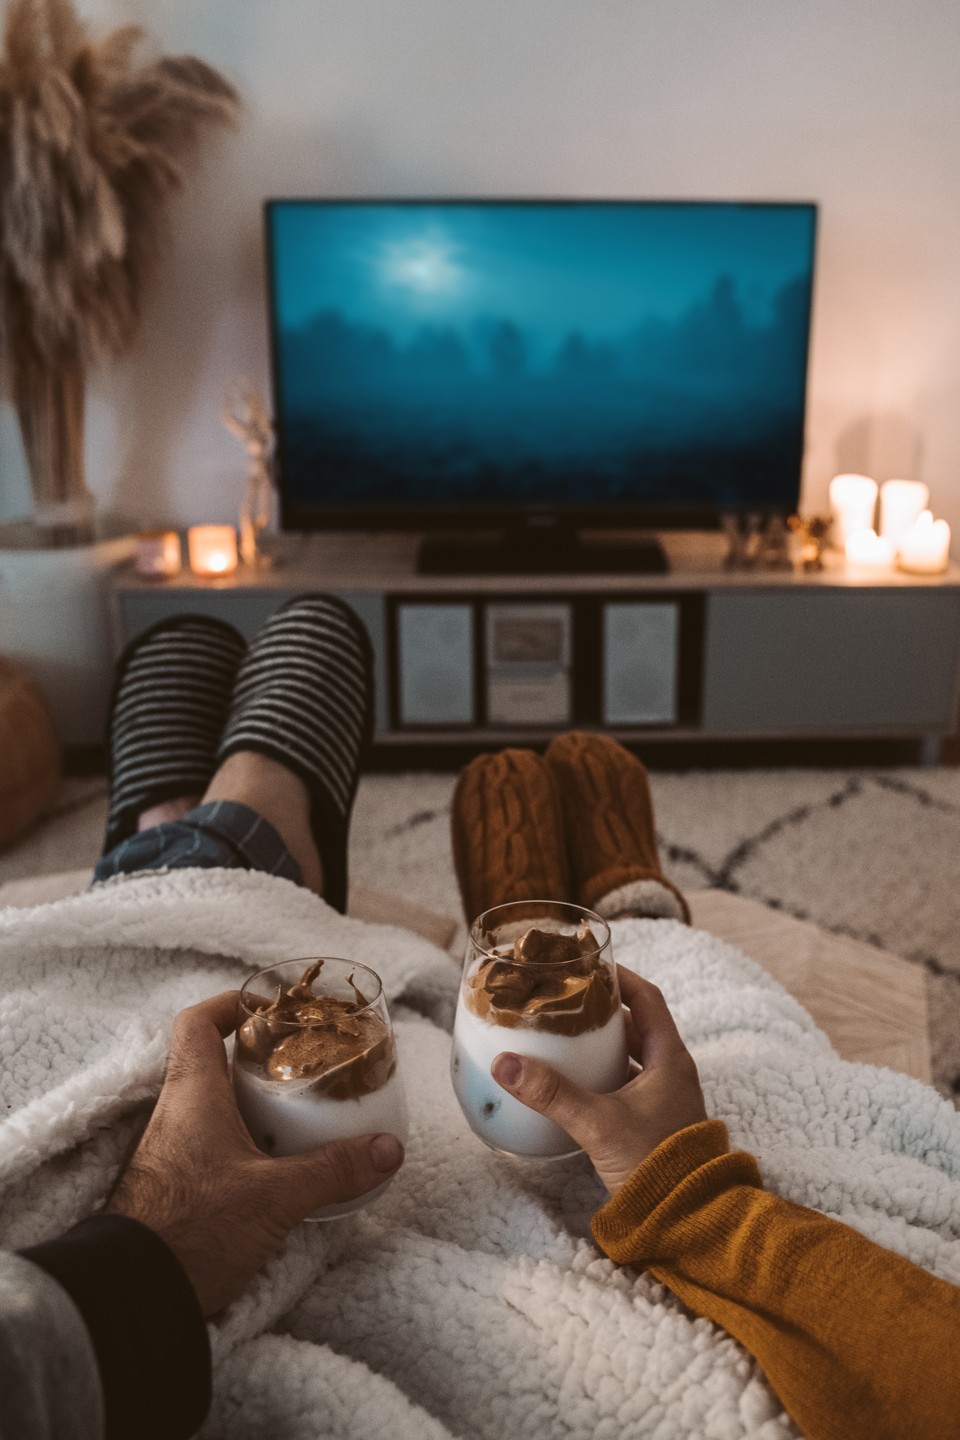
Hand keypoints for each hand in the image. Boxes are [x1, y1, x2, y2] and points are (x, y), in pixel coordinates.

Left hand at [106, 992, 404, 1316]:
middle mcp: (173, 1114)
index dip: (231, 1005)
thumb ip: (333, 1170)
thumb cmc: (192, 1229)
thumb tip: (387, 1149)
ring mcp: (168, 1153)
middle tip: (301, 1066)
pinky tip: (274, 1168)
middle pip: (211, 1063)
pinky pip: (209, 1147)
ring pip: (212, 1107)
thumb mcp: (275, 1197)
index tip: (269, 1008)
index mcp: (192, 1094)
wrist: (132, 1297)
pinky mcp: (171, 1189)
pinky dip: (242, 1145)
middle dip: (258, 1061)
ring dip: (251, 1106)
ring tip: (297, 1116)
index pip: (197, 1022)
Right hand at [492, 966, 706, 1192]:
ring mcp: (663, 1099)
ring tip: (564, 1034)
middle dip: (602, 1011)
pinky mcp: (651, 1123)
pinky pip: (625, 1083)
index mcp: (670, 1059)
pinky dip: (602, 1074)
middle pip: (636, 1025)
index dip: (620, 977)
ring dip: (602, 1043)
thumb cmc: (655, 1165)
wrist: (686, 1221)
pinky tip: (573, 1081)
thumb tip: (507, 1064)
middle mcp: (671, 1073)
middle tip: (567, 999)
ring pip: (631, 1056)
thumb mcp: (598, 1124)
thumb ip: (552, 1094)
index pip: (647, 998)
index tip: (590, 966)